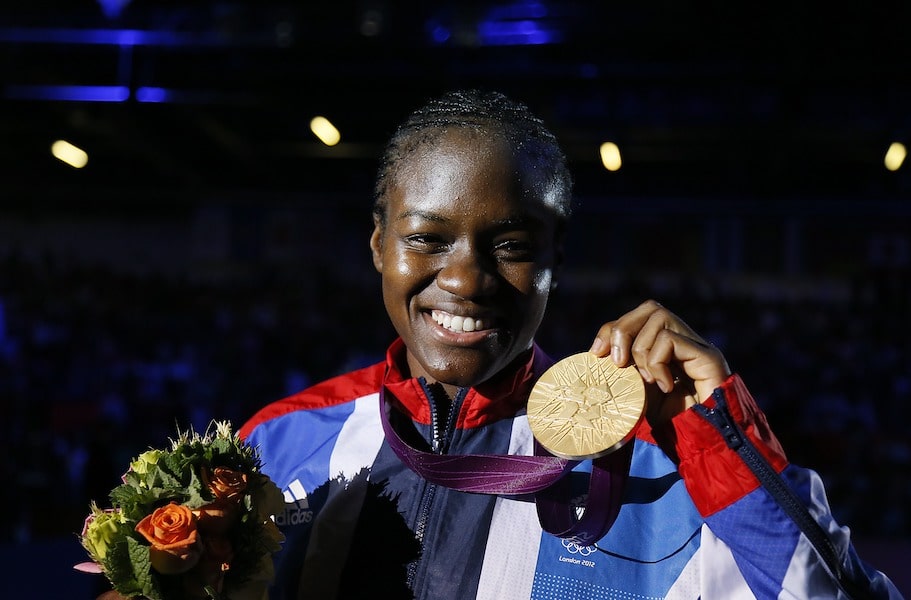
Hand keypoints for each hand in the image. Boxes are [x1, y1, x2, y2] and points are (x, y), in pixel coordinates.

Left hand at [589, 299, 730, 427]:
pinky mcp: (707, 355)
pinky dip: (657, 362)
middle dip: (622, 330)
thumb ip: (625, 371)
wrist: (703, 444)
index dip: (613, 330)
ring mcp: (697, 346)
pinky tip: (665, 387)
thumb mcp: (639, 394)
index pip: (639, 318)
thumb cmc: (672, 423)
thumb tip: (597, 353)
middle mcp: (685, 341)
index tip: (596, 353)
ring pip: (658, 317)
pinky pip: (669, 339)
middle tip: (617, 362)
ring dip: (641, 349)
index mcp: (668, 348)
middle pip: (649, 308)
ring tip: (647, 380)